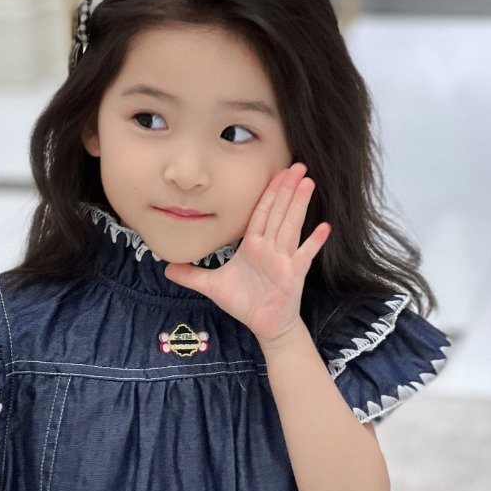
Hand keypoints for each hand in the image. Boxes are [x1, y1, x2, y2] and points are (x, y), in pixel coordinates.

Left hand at [162, 162, 330, 346]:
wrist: (264, 325)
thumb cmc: (244, 303)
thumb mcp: (212, 286)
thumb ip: (191, 275)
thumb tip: (167, 268)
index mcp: (253, 246)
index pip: (261, 213)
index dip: (268, 192)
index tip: (277, 172)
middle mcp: (270, 248)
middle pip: (279, 212)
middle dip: (287, 189)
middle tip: (297, 165)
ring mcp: (283, 260)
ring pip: (291, 226)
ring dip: (299, 205)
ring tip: (308, 183)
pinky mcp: (293, 275)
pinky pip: (304, 255)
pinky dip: (313, 242)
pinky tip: (323, 228)